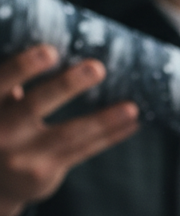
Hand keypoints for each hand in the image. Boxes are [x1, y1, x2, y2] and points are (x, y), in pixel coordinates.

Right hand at [0, 45, 138, 215]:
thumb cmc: (0, 127)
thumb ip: (11, 84)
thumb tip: (53, 42)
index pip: (1, 83)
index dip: (23, 68)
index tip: (51, 51)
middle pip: (34, 107)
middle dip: (66, 86)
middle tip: (97, 67)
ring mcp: (21, 157)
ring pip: (69, 134)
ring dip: (103, 119)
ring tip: (131, 107)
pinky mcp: (44, 173)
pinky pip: (83, 150)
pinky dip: (110, 136)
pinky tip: (131, 123)